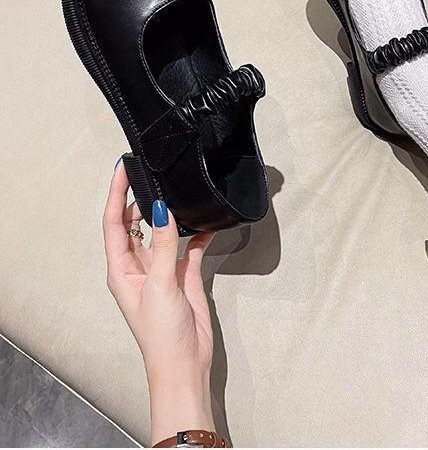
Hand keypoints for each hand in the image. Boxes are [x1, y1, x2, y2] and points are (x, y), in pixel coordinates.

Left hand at [103, 160, 215, 443]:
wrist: (185, 362)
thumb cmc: (161, 333)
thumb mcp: (159, 285)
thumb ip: (163, 246)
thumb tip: (162, 209)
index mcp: (121, 269)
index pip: (114, 224)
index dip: (116, 195)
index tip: (122, 170)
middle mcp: (139, 266)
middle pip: (134, 224)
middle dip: (139, 199)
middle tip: (149, 172)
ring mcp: (162, 270)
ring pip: (162, 232)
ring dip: (168, 214)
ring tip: (176, 189)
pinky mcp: (184, 275)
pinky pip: (190, 247)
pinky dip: (197, 234)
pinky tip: (207, 223)